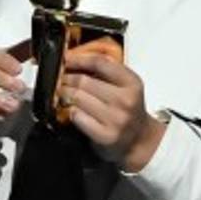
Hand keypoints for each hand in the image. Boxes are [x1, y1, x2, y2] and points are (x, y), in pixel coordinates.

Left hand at [60, 52, 165, 171]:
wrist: (140, 141)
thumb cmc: (128, 111)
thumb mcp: (126, 86)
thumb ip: (106, 72)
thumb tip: (74, 61)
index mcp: (132, 83)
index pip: (100, 62)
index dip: (79, 59)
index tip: (67, 59)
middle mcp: (126, 100)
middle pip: (84, 81)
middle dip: (67, 79)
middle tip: (60, 79)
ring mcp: (115, 119)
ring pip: (78, 98)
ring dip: (65, 94)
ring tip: (63, 93)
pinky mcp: (105, 135)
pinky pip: (77, 116)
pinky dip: (71, 111)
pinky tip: (72, 110)